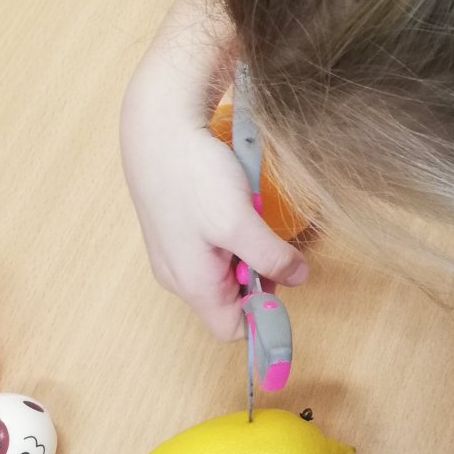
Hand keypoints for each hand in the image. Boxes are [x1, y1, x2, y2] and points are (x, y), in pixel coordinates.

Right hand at [120, 0, 306, 339]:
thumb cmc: (191, 174)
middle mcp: (178, 275)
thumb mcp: (240, 222)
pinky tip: (236, 201)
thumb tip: (298, 278)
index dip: (264, 315)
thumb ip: (271, 258)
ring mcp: (175, 251)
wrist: (156, 124)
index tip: (284, 281)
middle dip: (258, 274)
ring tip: (249, 213)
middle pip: (231, 299)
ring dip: (247, 248)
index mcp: (192, 284)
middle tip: (268, 238)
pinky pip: (214, 244)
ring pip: (225, 269)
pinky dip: (233, 229)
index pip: (233, 329)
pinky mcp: (177, 226)